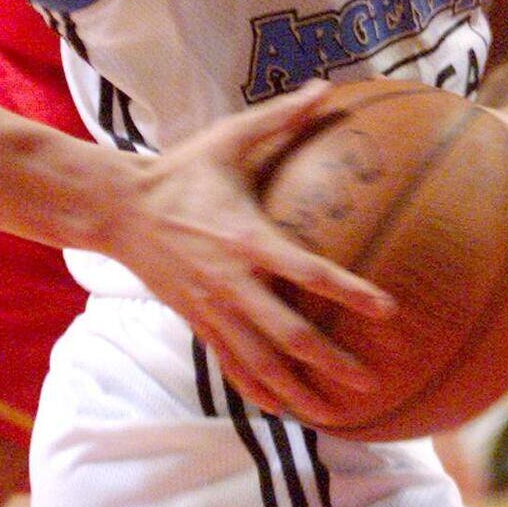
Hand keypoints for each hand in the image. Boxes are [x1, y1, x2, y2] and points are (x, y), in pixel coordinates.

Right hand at [103, 84, 395, 425]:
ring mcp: (214, 310)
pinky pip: (232, 367)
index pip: (308, 272)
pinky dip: (260, 392)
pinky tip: (285, 411)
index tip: (387, 310)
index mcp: (247, 238)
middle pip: (289, 336)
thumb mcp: (230, 138)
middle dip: (331, 363)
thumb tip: (325, 88)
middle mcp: (233, 282)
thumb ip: (280, 118)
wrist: (120, 209)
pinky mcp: (198, 324)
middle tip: (372, 382)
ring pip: (261, 364)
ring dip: (299, 393)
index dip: (349, 292)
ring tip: (337, 417)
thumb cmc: (183, 170)